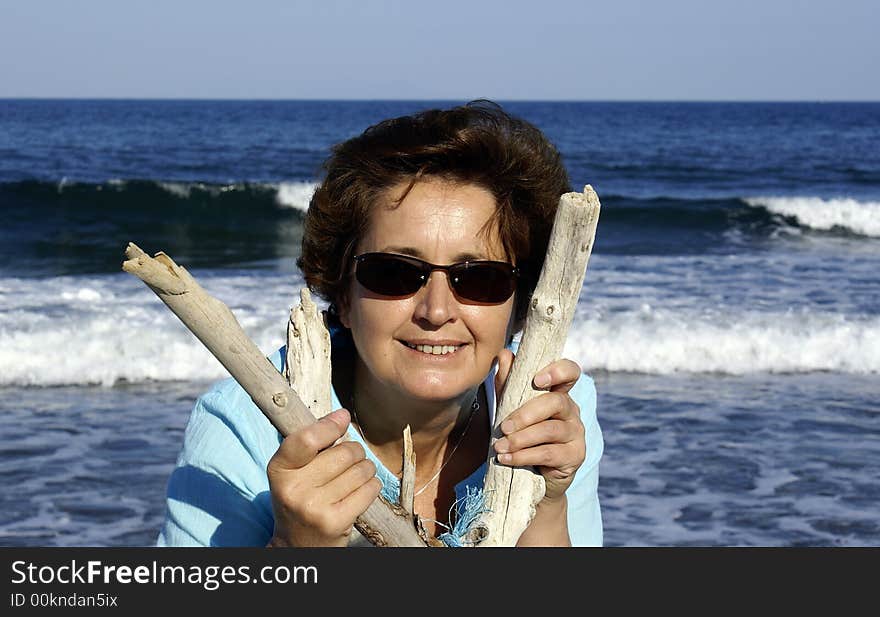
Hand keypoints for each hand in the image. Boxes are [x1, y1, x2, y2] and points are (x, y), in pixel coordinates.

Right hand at [266, 409, 381, 546]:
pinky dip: (372, 486)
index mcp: (279, 470)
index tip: (343, 417)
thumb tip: (343, 415)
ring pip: (361, 470)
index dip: (330, 425)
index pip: (307, 439)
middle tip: (349, 460)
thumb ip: (312, 443)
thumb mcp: (294, 471)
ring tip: (355, 477)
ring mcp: (314, 508)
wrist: (298, 545)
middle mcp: (293, 489)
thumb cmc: (301, 498)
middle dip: (354, 451)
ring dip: (366, 469)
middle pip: (344, 452)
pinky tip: (361, 491)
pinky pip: (369, 489)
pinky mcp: (335, 522)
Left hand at [493, 350, 586, 501]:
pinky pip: (549, 453)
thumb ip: (508, 383)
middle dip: (526, 414)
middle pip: (555, 402)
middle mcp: (572, 410)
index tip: (537, 379)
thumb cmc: (523, 435)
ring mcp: (577, 433)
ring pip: (550, 430)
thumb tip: (505, 354)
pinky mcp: (575, 455)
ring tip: (500, 446)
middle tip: (504, 427)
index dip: (558, 371)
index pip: (570, 372)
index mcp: (559, 393)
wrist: (535, 476)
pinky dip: (523, 456)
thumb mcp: (512, 408)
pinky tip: (506, 459)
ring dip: (521, 439)